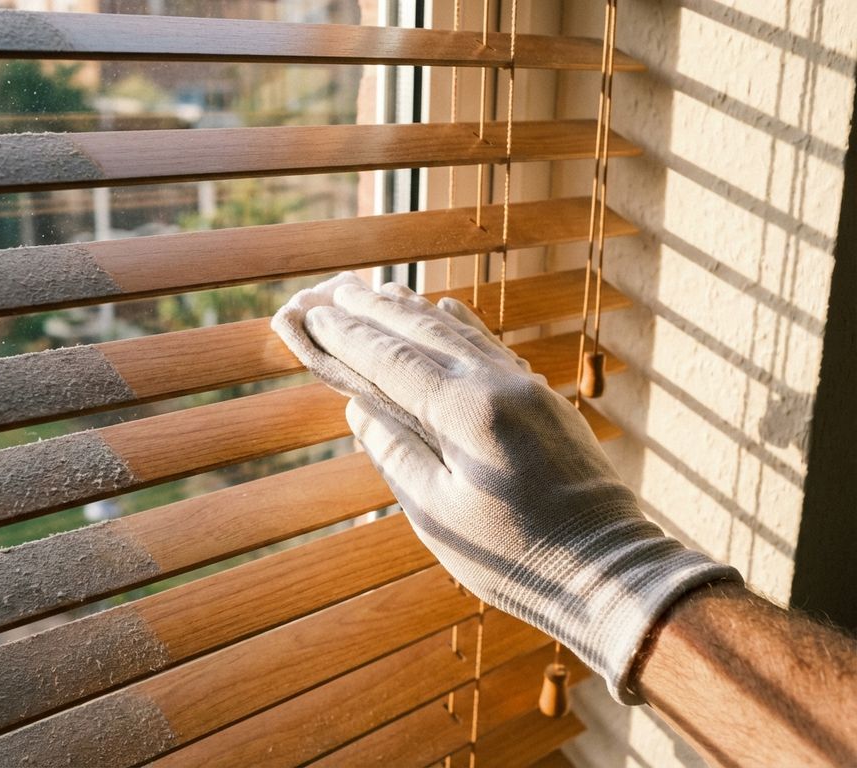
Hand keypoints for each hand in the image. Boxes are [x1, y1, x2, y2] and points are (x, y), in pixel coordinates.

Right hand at [302, 277, 739, 703]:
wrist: (608, 569)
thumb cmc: (516, 556)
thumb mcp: (439, 515)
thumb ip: (396, 454)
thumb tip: (360, 410)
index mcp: (466, 412)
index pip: (392, 360)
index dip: (348, 337)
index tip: (314, 314)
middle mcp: (498, 384)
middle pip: (423, 332)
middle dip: (374, 311)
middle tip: (334, 289)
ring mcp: (526, 386)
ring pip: (458, 332)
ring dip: (412, 309)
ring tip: (377, 290)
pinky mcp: (543, 399)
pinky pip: (490, 345)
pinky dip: (459, 323)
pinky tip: (445, 307)